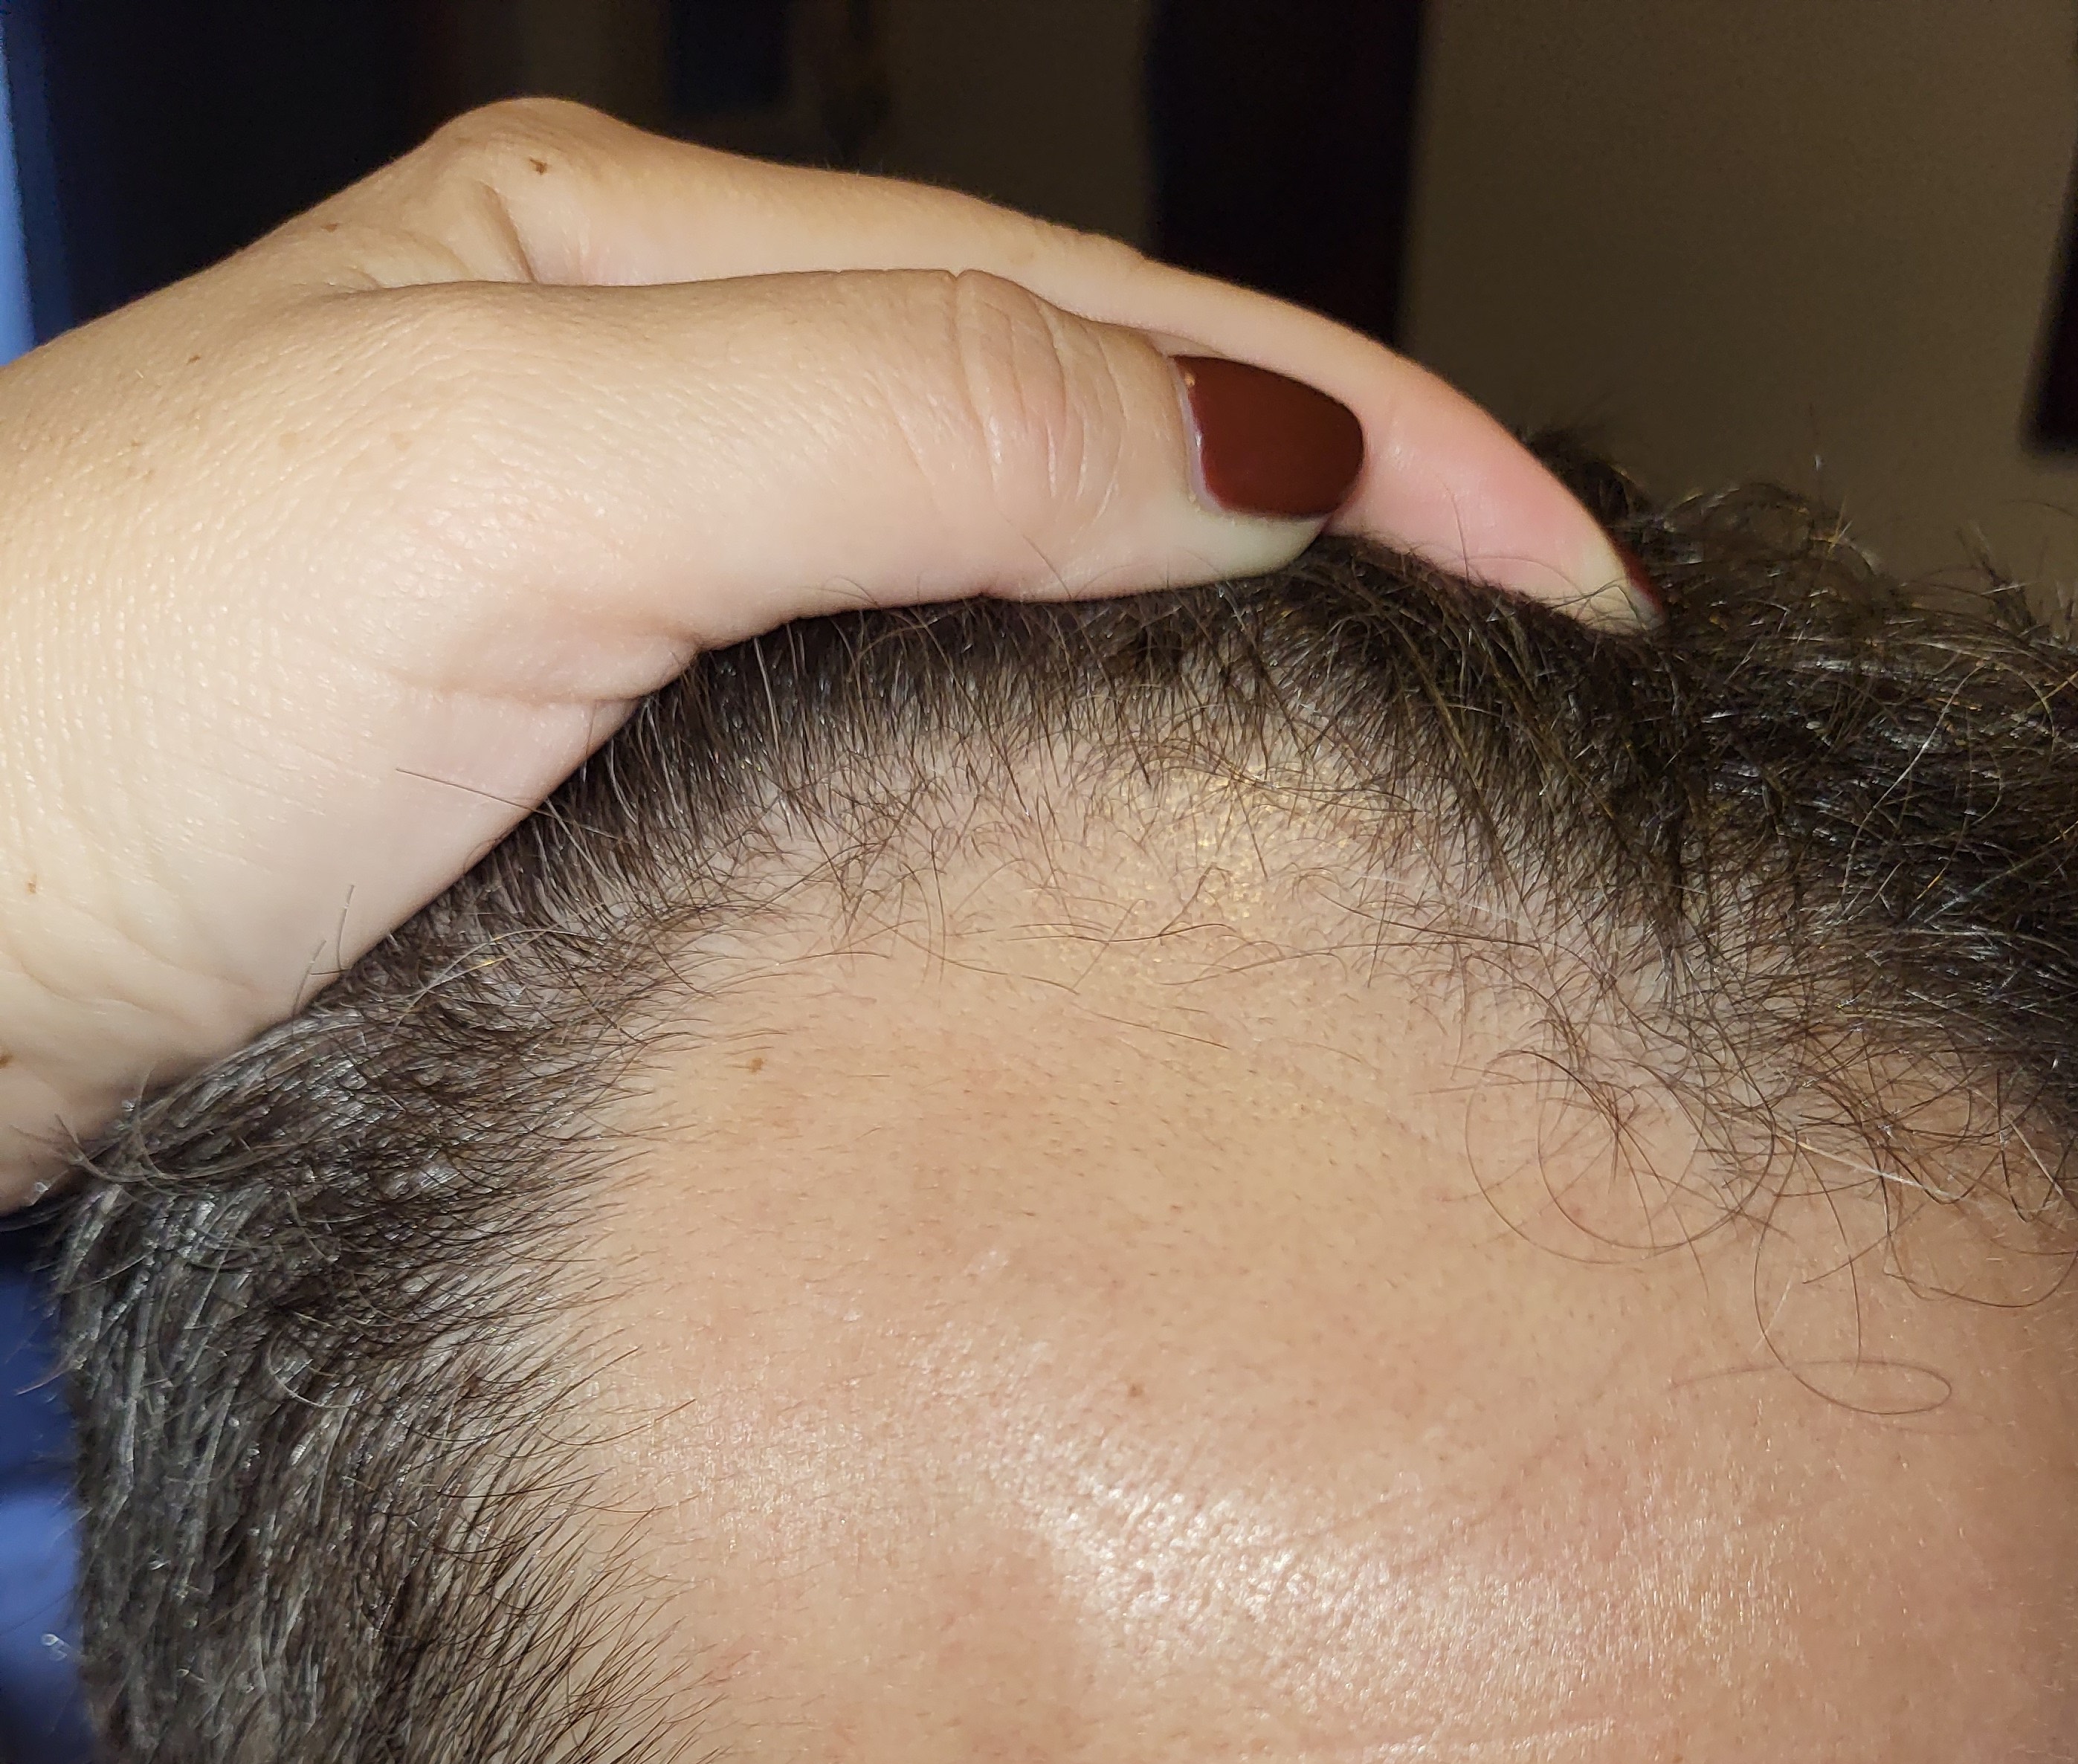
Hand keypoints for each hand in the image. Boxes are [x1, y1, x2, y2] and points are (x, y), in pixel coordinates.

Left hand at [0, 100, 1633, 1197]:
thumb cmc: (94, 696)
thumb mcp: (506, 483)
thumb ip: (887, 422)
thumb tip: (1248, 445)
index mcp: (635, 261)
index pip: (1096, 308)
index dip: (1368, 428)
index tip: (1574, 578)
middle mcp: (638, 401)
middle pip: (1072, 409)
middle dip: (1328, 501)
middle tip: (1539, 648)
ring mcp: (612, 589)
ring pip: (994, 572)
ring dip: (1205, 633)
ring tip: (1394, 733)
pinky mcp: (581, 772)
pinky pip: (889, 720)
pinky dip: (1050, 754)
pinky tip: (1117, 831)